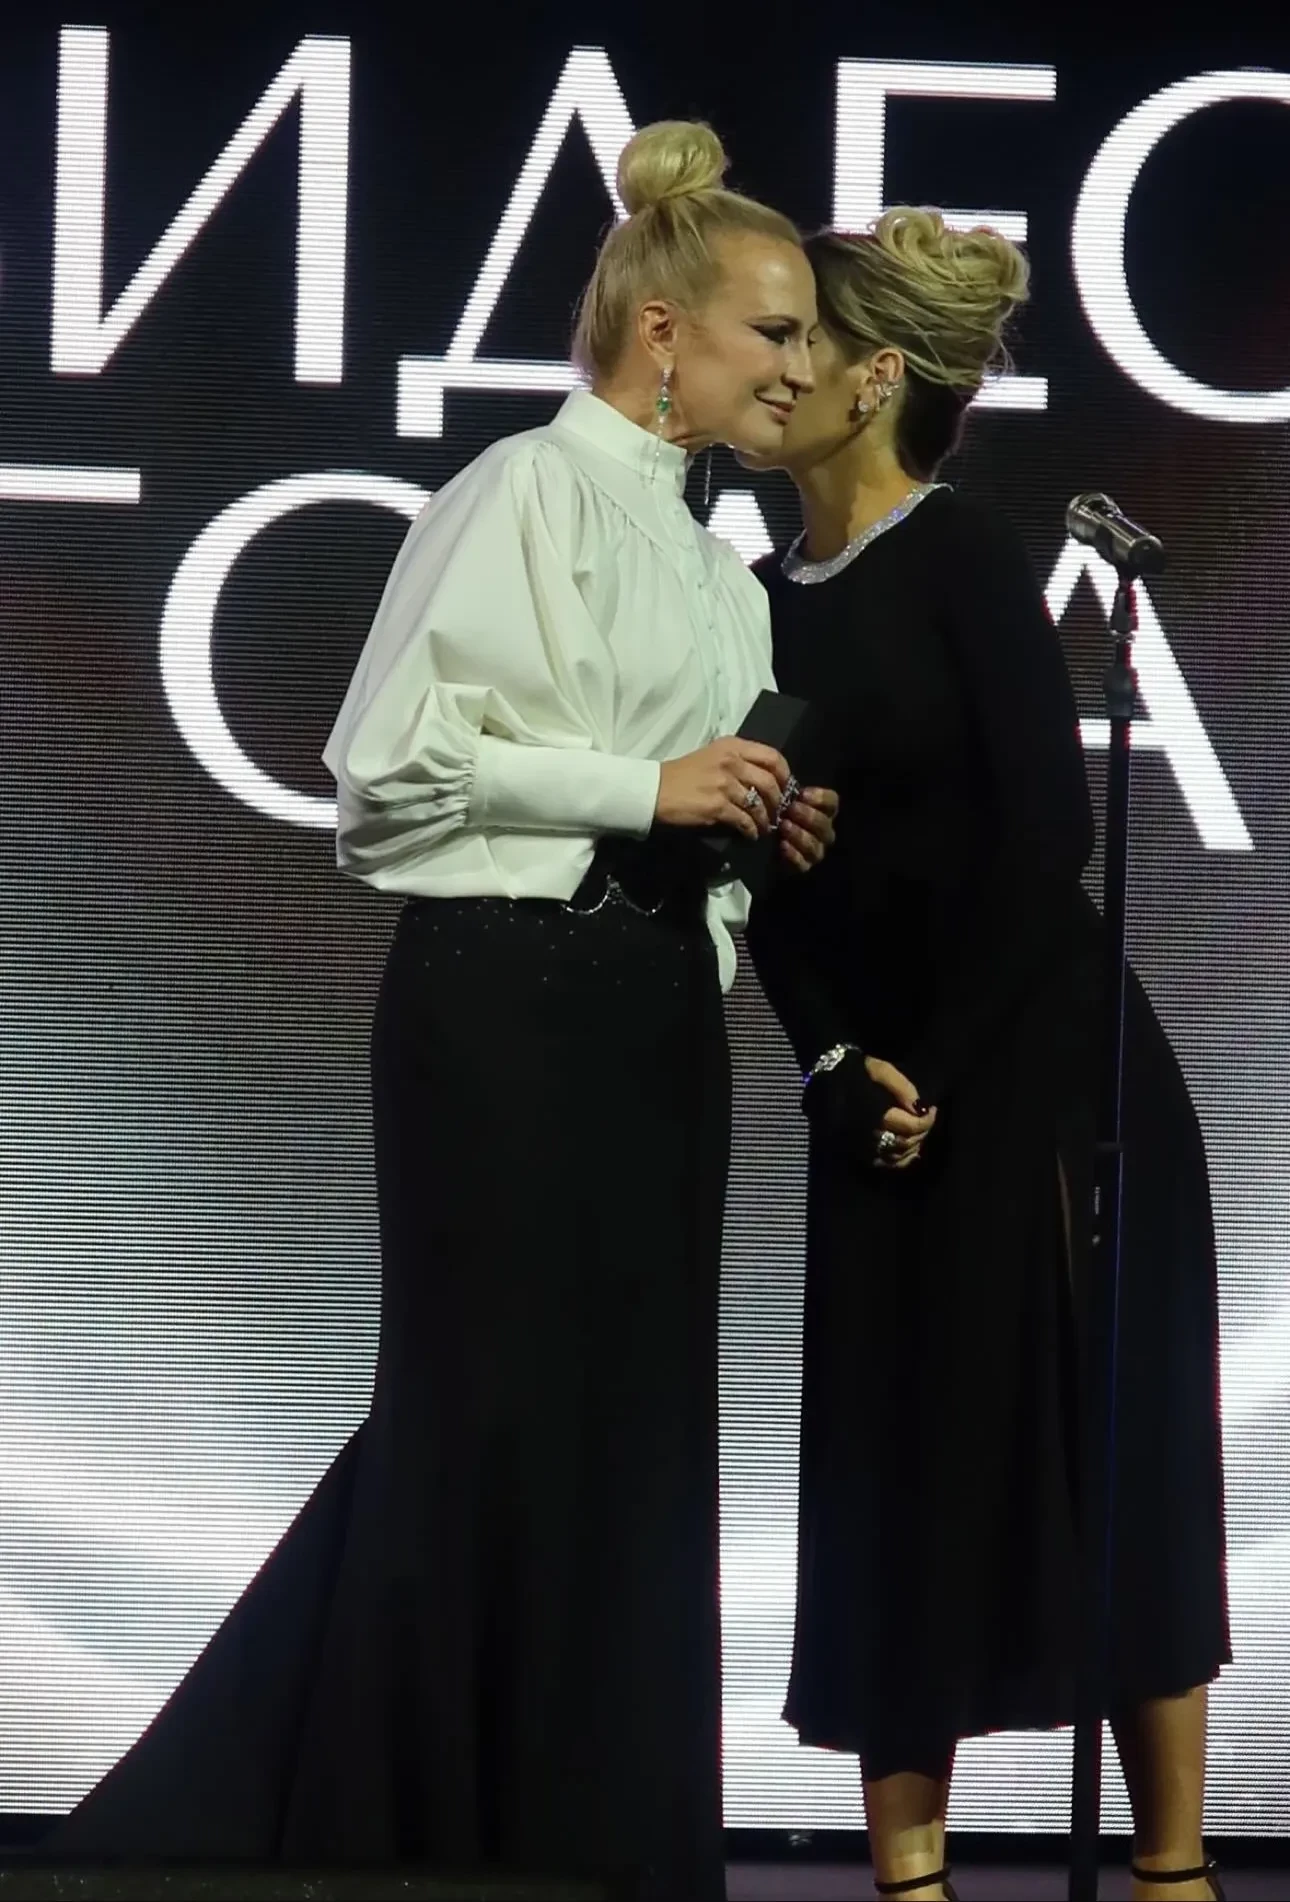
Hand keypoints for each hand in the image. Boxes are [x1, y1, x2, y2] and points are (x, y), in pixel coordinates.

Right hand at [656, 737, 789, 840]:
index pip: (772, 756)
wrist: (654, 790)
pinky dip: (751, 831)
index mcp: (732, 746)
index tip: (786, 788)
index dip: (785, 774)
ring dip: (765, 820)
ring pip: (759, 804)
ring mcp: (724, 784)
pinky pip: (745, 821)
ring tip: (764, 827)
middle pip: (770, 782)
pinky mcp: (717, 806)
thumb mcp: (712, 756)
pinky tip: (750, 835)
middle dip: (778, 802)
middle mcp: (731, 761)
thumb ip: (738, 762)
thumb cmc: (682, 775)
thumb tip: (765, 779)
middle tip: (777, 813)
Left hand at [779, 785, 838, 872]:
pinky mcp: (804, 866)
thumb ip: (787, 791)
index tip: (802, 794)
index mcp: (822, 812)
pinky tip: (782, 845)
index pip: (832, 803)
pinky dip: (793, 855)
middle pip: (825, 825)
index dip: (820, 798)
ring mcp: (815, 850)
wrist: (762, 843)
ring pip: (815, 845)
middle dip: (808, 816)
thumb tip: (783, 780)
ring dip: (800, 835)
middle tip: (791, 809)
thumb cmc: (775, 815)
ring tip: (784, 826)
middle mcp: (823, 832)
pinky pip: (803, 864)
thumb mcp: (780, 799)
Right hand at [865, 1057, 935, 1169]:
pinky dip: (901, 1159)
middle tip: (926, 1119)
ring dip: (913, 1146)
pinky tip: (908, 1150)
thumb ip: (904, 1088)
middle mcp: (870, 1135)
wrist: (829, 1079)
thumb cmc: (859, 1073)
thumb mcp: (883, 1071)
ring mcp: (864, 1146)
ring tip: (918, 1131)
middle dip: (922, 1132)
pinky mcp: (859, 1151)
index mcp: (877, 1115)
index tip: (932, 1108)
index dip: (927, 1120)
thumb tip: (920, 1108)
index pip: (912, 1127)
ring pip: (897, 1155)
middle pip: (906, 1142)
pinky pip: (885, 1162)